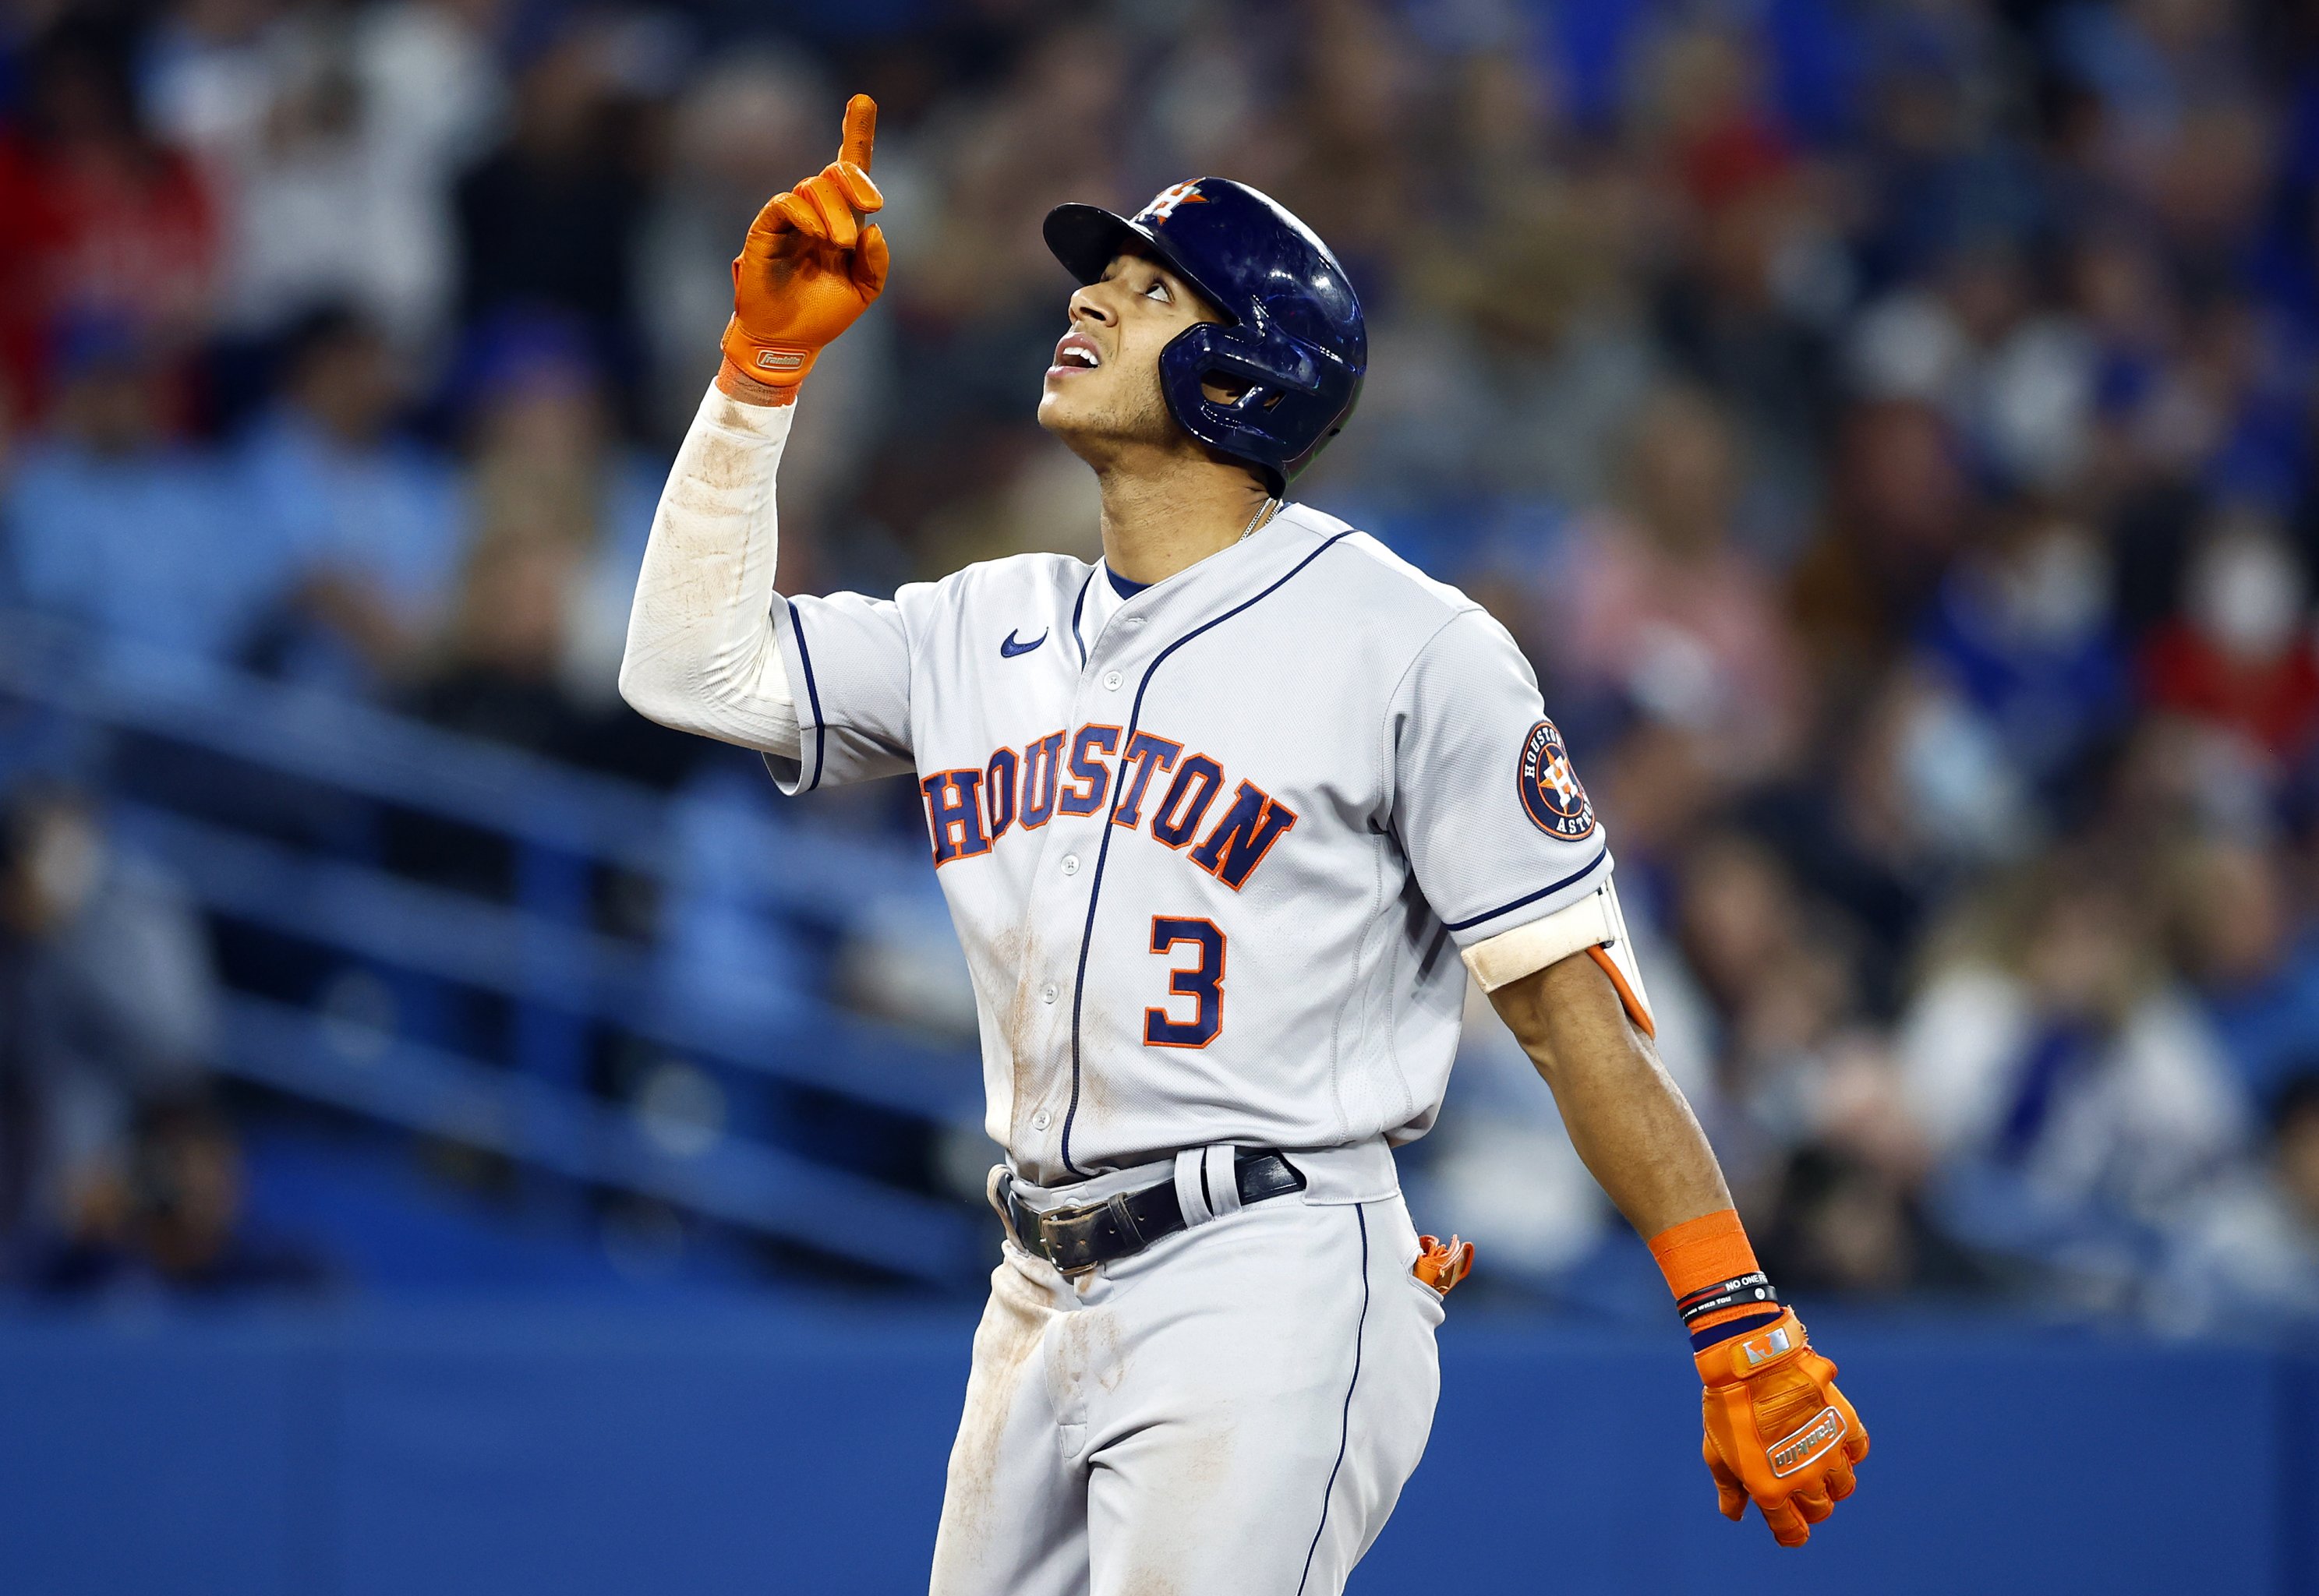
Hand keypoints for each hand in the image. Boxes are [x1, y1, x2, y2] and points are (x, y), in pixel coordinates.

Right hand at [719, 93, 886, 402]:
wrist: (789, 342)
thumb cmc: (823, 315)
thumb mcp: (863, 292)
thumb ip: (875, 263)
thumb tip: (873, 229)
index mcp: (842, 220)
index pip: (850, 170)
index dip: (856, 133)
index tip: (863, 100)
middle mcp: (816, 212)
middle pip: (836, 171)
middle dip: (857, 180)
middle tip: (871, 209)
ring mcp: (791, 218)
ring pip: (814, 186)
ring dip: (835, 211)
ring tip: (840, 244)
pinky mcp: (766, 228)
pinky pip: (785, 203)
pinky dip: (804, 213)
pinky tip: (816, 234)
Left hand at [1695, 1308, 1867, 1546]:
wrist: (1749, 1361)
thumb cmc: (1727, 1407)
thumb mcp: (1717, 1452)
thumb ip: (1730, 1488)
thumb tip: (1735, 1514)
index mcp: (1771, 1491)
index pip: (1792, 1530)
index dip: (1792, 1534)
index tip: (1791, 1531)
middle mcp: (1805, 1478)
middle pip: (1821, 1509)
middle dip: (1811, 1507)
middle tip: (1801, 1492)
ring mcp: (1828, 1451)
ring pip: (1844, 1485)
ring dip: (1833, 1483)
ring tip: (1819, 1467)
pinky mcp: (1843, 1423)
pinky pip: (1858, 1450)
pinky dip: (1850, 1452)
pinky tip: (1836, 1442)